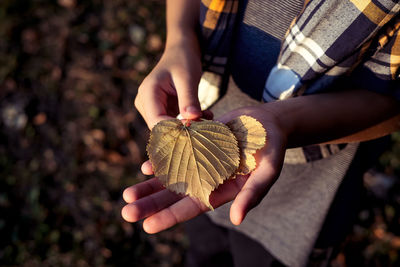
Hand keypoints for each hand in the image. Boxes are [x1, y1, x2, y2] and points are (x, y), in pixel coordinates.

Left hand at [121, 105, 287, 232]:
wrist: (266, 121)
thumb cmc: (272, 147)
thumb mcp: (268, 170)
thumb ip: (254, 194)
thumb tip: (237, 220)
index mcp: (223, 191)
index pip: (193, 207)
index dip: (171, 217)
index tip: (148, 226)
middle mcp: (208, 180)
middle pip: (175, 195)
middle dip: (151, 204)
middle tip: (127, 213)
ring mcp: (200, 162)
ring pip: (171, 177)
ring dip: (149, 186)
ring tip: (127, 195)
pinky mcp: (196, 145)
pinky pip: (175, 153)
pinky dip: (160, 160)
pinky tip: (145, 168)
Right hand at [134, 39, 206, 128]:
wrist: (181, 52)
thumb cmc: (183, 60)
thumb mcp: (188, 77)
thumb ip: (189, 98)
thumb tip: (192, 118)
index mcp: (148, 93)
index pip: (157, 122)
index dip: (176, 130)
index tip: (197, 128)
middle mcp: (145, 103)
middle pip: (162, 128)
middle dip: (184, 129)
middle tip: (207, 124)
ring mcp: (152, 108)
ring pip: (169, 128)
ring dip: (189, 126)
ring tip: (208, 117)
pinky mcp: (161, 110)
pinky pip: (174, 123)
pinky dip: (190, 122)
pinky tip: (204, 115)